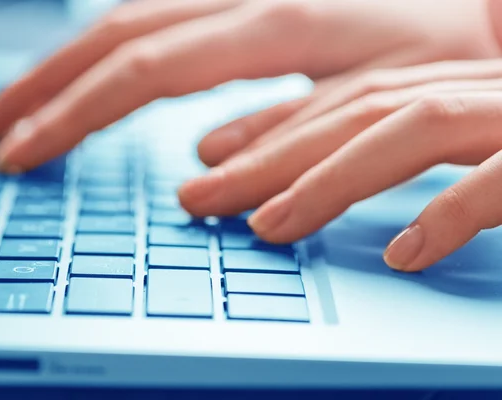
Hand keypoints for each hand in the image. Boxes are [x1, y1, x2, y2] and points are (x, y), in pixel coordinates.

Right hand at [0, 0, 498, 173]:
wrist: (482, 5)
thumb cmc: (450, 51)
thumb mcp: (381, 101)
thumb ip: (287, 134)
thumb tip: (201, 168)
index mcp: (275, 23)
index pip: (141, 73)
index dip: (71, 116)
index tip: (19, 156)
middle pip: (113, 38)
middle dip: (42, 89)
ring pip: (127, 21)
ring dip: (64, 67)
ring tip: (20, 108)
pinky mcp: (247, 5)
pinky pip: (161, 21)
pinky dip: (113, 52)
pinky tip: (93, 74)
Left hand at [179, 58, 501, 272]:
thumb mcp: (478, 130)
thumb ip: (409, 140)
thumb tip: (327, 169)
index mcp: (451, 83)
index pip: (346, 98)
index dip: (273, 127)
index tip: (209, 157)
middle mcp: (475, 88)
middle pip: (356, 110)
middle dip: (270, 156)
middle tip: (200, 197)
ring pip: (410, 126)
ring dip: (330, 179)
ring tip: (267, 226)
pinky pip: (499, 178)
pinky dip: (448, 214)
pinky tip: (401, 255)